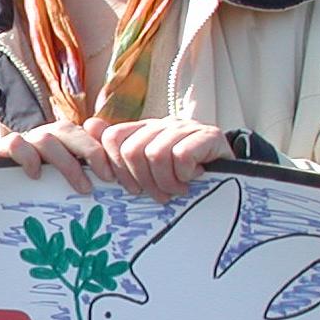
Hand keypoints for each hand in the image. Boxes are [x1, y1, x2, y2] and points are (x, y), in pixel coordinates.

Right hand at [0, 119, 115, 194]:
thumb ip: (83, 179)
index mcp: (60, 142)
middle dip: (91, 151)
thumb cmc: (29, 194)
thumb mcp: (61, 187)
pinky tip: (35, 175)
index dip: (102, 148)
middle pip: (68, 130)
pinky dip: (28, 157)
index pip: (83, 132)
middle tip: (106, 178)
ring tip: (82, 188)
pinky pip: (15, 144)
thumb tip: (116, 186)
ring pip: (47, 138)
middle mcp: (42, 138)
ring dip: (68, 162)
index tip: (117, 174)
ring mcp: (22, 142)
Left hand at [94, 118, 232, 203]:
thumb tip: (89, 125)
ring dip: (166, 182)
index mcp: (144, 130)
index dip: (115, 166)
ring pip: (156, 155)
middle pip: (132, 151)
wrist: (229, 172)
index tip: (131, 188)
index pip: (113, 137)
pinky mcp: (208, 135)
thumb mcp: (148, 168)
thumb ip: (119, 149)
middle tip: (159, 195)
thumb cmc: (182, 175)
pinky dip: (185, 174)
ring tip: (177, 190)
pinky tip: (192, 179)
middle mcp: (162, 124)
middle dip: (143, 181)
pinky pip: (182, 156)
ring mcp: (185, 127)